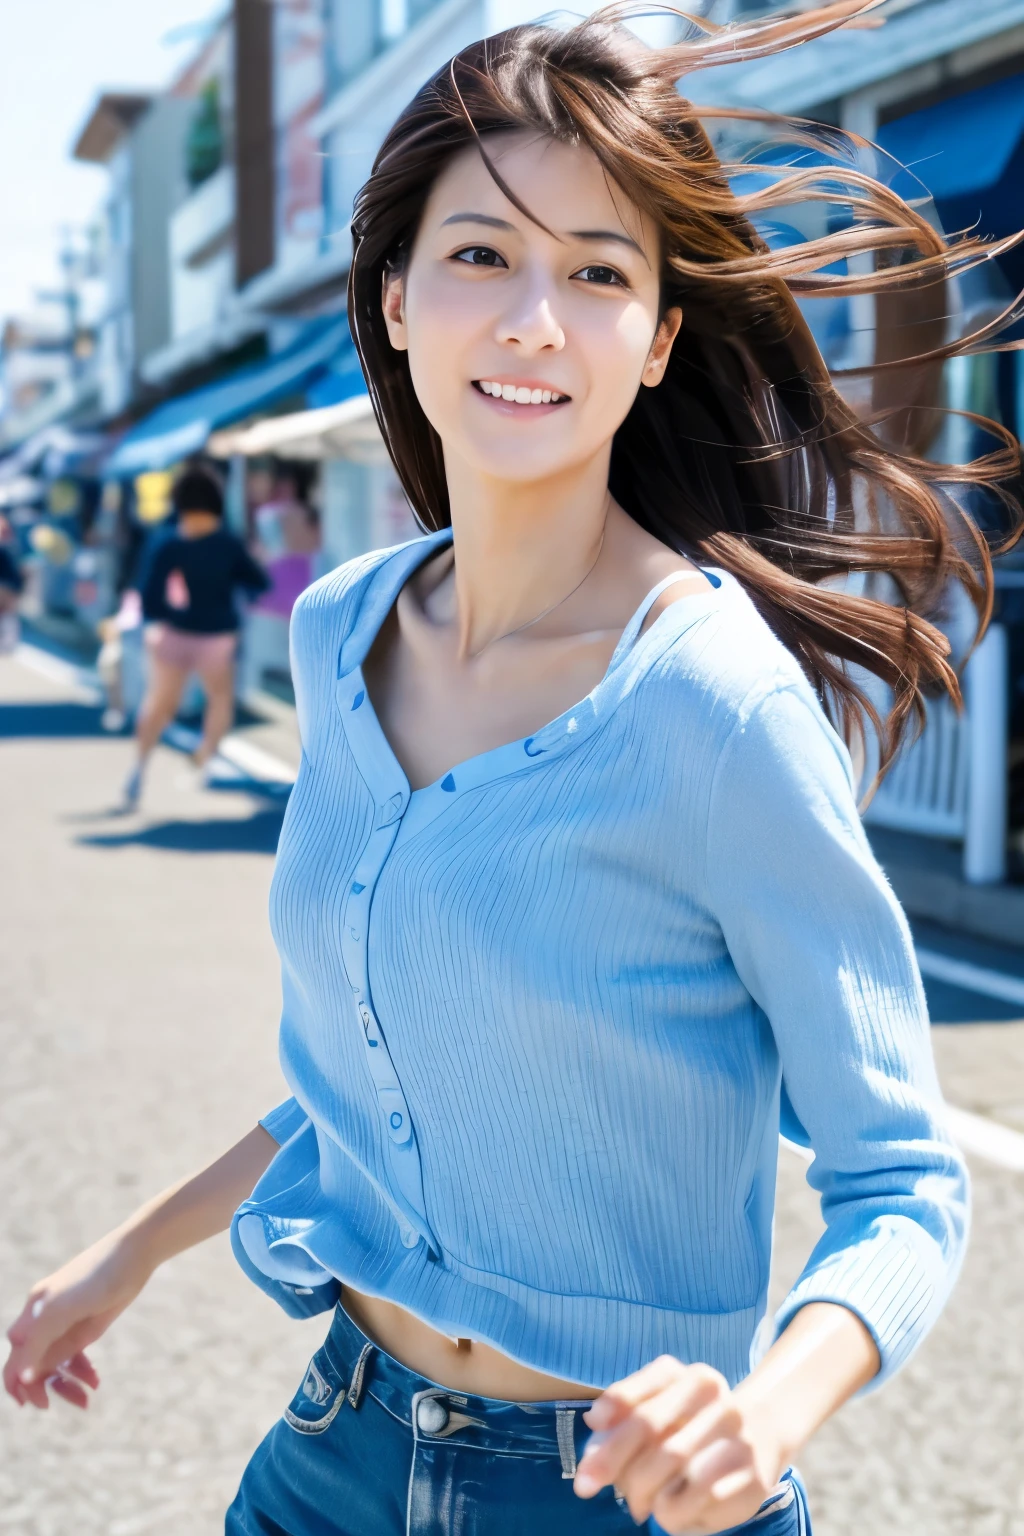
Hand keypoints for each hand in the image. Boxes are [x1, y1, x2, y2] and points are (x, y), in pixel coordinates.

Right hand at [4, 1231, 152, 1410]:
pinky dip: (80, 1372)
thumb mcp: (62, 1309)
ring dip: (68, 1384)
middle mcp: (44, 1321)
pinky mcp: (84, 1327)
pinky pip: (73, 1358)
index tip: (36, 1404)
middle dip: (49, 1387)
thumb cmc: (96, 1276)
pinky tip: (95, 1380)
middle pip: (35, 1366)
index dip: (19, 1384)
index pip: (15, 1359)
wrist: (134, 1254)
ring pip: (55, 1366)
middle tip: (77, 1401)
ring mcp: (64, 1325)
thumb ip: (38, 1342)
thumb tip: (21, 1377)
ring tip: (88, 1396)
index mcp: (33, 1315)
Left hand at [573, 1355, 783, 1533]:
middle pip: (652, 1432)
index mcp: (695, 1378)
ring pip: (673, 1466)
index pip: (641, 1404)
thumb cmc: (695, 1422)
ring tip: (636, 1503)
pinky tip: (667, 1509)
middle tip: (589, 1488)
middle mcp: (721, 1402)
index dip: (608, 1429)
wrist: (764, 1433)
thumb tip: (594, 1423)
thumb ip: (627, 1409)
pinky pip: (696, 1501)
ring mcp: (739, 1439)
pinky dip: (670, 1512)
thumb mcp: (664, 1403)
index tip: (585, 1460)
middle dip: (613, 1464)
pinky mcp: (752, 1480)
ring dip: (642, 1491)